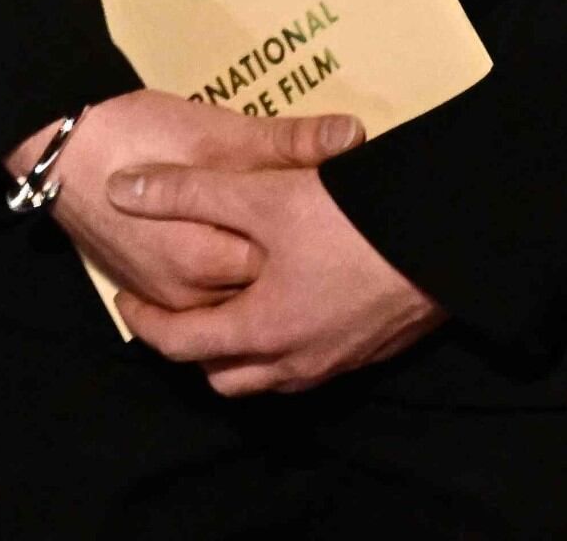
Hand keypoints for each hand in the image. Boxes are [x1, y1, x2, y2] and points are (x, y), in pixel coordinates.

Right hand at [27, 92, 357, 318]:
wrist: (59, 148)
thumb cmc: (135, 132)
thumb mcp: (215, 131)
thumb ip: (285, 142)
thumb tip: (352, 136)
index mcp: (209, 257)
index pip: (289, 271)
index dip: (319, 249)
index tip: (343, 228)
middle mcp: (189, 295)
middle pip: (264, 299)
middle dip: (295, 275)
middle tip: (324, 241)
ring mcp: (167, 300)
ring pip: (234, 310)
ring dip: (263, 289)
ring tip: (295, 255)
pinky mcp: (151, 294)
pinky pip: (204, 309)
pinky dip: (230, 293)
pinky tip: (250, 262)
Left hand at [104, 131, 445, 395]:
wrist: (446, 239)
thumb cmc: (349, 220)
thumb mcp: (259, 195)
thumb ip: (185, 191)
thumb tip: (121, 189)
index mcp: (262, 332)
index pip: (181, 345)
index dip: (144, 321)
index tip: (125, 297)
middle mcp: (297, 363)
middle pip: (224, 375)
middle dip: (192, 346)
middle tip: (172, 307)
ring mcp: (337, 363)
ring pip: (268, 377)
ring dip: (238, 350)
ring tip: (225, 304)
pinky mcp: (370, 353)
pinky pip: (307, 365)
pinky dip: (280, 345)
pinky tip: (285, 302)